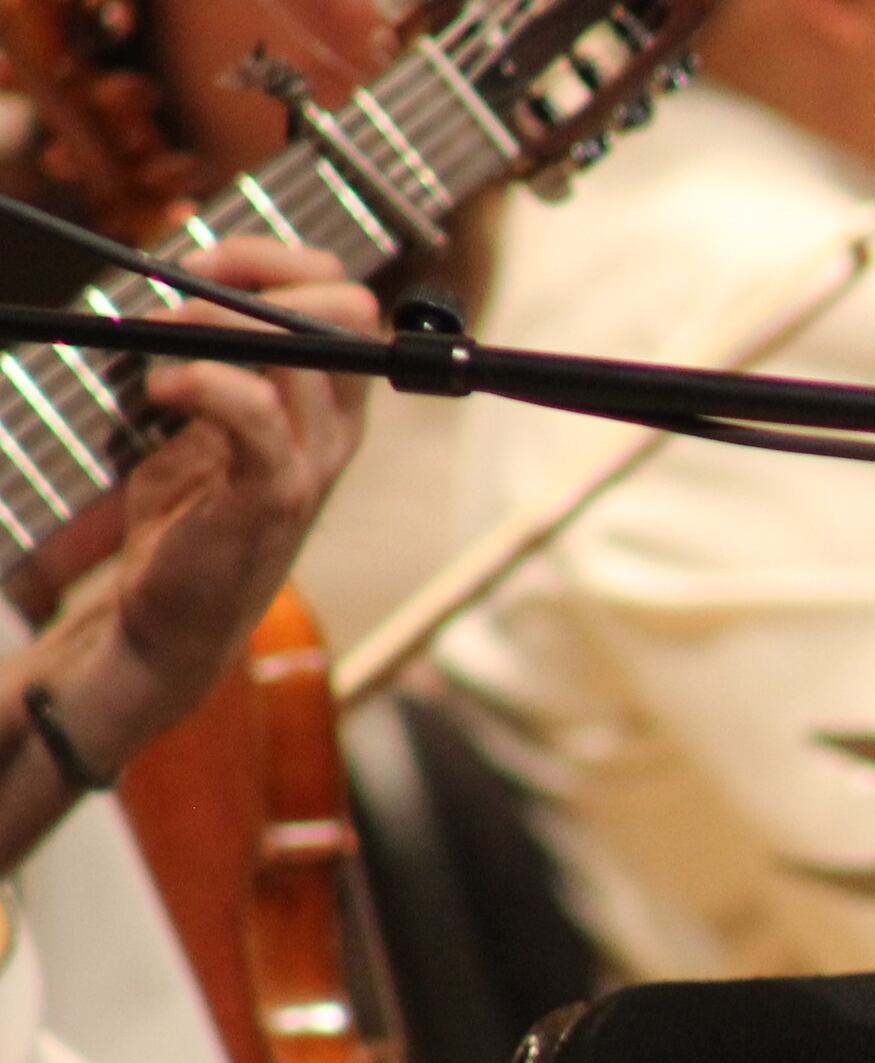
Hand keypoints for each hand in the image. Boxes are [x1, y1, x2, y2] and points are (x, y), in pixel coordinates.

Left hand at [49, 239, 373, 767]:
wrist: (172, 618)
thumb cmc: (191, 520)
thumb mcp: (213, 425)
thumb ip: (224, 363)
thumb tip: (192, 285)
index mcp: (330, 403)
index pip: (343, 296)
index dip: (275, 261)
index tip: (201, 266)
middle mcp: (338, 427)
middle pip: (347, 308)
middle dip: (260, 276)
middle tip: (181, 296)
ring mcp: (313, 462)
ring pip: (299, 347)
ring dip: (213, 324)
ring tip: (155, 343)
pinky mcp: (275, 496)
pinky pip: (258, 411)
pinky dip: (203, 382)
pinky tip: (160, 393)